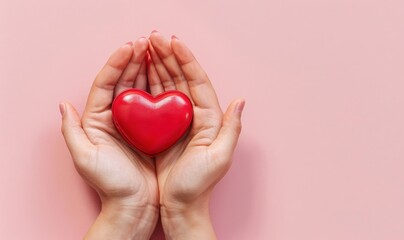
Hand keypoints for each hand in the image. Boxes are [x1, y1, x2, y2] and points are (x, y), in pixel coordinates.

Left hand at [60, 38, 158, 239]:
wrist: (134, 205)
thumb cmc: (111, 185)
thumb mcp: (85, 158)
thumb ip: (72, 131)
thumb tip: (63, 105)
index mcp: (97, 120)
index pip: (106, 83)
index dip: (117, 63)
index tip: (130, 47)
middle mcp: (114, 118)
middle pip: (123, 81)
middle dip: (133, 59)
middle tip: (147, 42)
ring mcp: (134, 122)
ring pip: (139, 88)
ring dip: (147, 68)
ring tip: (157, 50)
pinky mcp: (151, 129)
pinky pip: (155, 102)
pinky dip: (159, 86)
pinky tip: (167, 75)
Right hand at [147, 31, 244, 238]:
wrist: (180, 207)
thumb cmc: (198, 186)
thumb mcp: (219, 159)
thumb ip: (231, 129)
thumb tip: (240, 100)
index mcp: (210, 119)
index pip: (198, 81)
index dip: (186, 60)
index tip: (173, 42)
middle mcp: (195, 116)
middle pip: (182, 78)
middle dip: (168, 56)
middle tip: (154, 37)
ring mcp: (177, 121)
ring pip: (168, 85)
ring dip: (158, 65)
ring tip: (146, 47)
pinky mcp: (163, 128)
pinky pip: (156, 100)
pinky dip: (148, 83)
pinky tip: (139, 72)